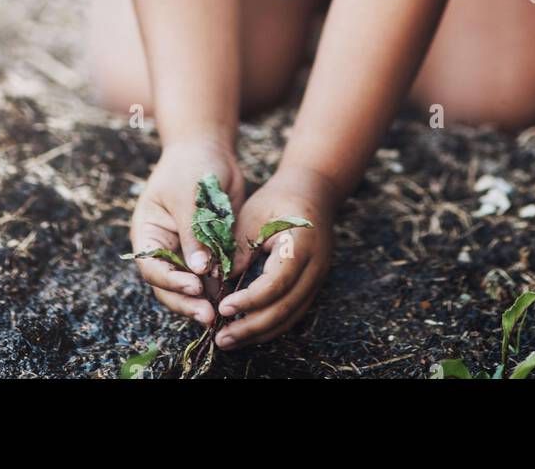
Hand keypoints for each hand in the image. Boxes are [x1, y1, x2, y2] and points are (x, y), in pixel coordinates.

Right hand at [130, 136, 243, 327]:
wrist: (211, 148)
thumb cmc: (192, 165)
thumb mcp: (190, 196)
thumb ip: (193, 234)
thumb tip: (200, 272)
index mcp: (148, 233)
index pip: (152, 267)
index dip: (171, 282)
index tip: (195, 288)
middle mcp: (164, 247)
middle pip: (169, 285)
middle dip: (187, 301)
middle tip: (209, 315)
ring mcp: (185, 251)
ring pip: (190, 285)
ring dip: (205, 299)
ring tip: (222, 313)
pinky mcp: (207, 250)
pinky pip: (211, 275)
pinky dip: (219, 286)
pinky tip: (232, 296)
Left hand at [213, 164, 340, 349]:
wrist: (312, 191)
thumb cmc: (277, 199)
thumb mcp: (253, 215)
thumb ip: (237, 248)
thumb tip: (216, 283)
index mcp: (301, 244)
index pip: (277, 282)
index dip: (250, 299)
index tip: (222, 308)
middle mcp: (316, 267)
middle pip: (286, 308)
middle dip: (252, 327)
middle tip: (221, 339)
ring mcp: (318, 279)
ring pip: (290, 317)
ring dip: (259, 333)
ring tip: (229, 341)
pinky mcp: (312, 286)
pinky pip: (292, 313)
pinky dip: (269, 325)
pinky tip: (246, 331)